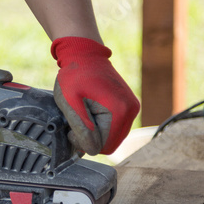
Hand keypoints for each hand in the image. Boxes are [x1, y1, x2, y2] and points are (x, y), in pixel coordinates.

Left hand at [51, 37, 139, 154]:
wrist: (84, 54)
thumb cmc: (74, 76)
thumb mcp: (71, 103)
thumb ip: (82, 128)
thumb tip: (92, 149)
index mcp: (120, 110)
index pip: (104, 146)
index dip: (86, 143)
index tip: (72, 129)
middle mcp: (132, 111)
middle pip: (111, 144)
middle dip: (92, 139)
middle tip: (75, 124)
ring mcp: (133, 108)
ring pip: (113, 137)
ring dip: (96, 133)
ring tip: (83, 115)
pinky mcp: (129, 106)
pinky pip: (115, 128)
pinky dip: (102, 126)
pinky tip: (90, 113)